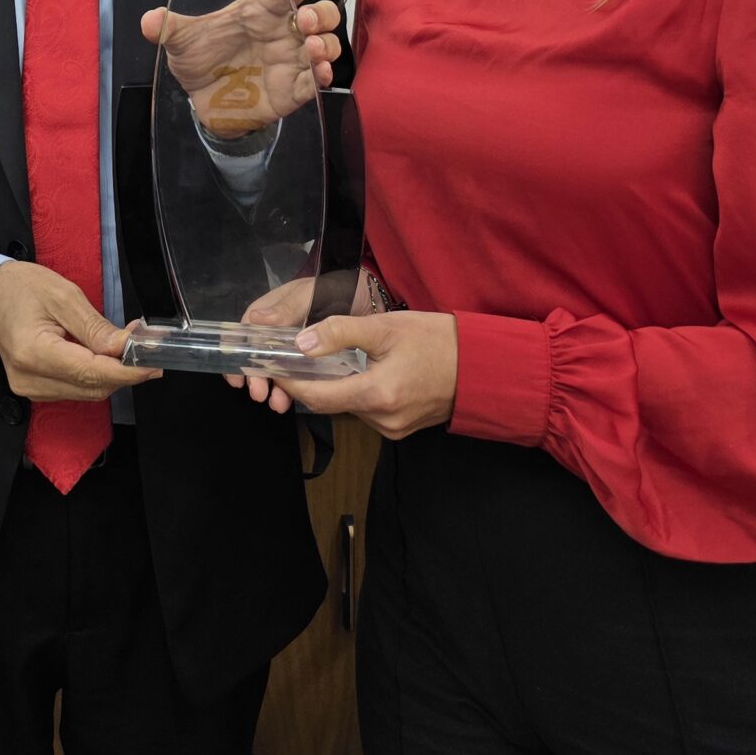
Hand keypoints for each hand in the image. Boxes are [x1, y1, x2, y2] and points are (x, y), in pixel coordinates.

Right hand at [0, 262, 152, 401]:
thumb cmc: (21, 288)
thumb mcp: (64, 296)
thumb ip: (96, 327)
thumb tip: (125, 347)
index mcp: (34, 353)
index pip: (91, 373)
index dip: (127, 370)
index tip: (153, 363)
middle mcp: (30, 379)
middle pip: (92, 387)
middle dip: (124, 371)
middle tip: (147, 350)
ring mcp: (31, 388)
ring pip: (87, 392)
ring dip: (112, 374)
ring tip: (128, 349)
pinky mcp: (35, 388)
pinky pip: (75, 389)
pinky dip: (95, 375)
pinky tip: (105, 356)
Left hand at [140, 0, 344, 137]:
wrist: (202, 101)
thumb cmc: (200, 60)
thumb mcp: (181, 42)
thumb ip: (168, 28)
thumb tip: (149, 21)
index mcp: (258, 13)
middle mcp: (281, 33)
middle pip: (317, 14)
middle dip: (320, 13)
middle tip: (306, 21)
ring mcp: (291, 61)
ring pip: (325, 45)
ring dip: (326, 44)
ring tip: (313, 48)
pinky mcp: (294, 90)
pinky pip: (316, 82)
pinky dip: (323, 77)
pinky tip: (319, 74)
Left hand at [230, 309, 458, 437]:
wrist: (484, 367)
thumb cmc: (438, 340)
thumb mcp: (387, 326)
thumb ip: (341, 333)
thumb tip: (301, 342)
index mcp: (377, 395)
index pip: (317, 397)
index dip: (290, 381)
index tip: (271, 364)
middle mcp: (382, 421)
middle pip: (330, 403)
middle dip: (309, 381)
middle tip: (291, 356)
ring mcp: (393, 428)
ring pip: (348, 407)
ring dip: (334, 385)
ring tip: (322, 357)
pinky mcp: (402, 427)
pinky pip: (366, 410)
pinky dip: (355, 391)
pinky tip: (356, 370)